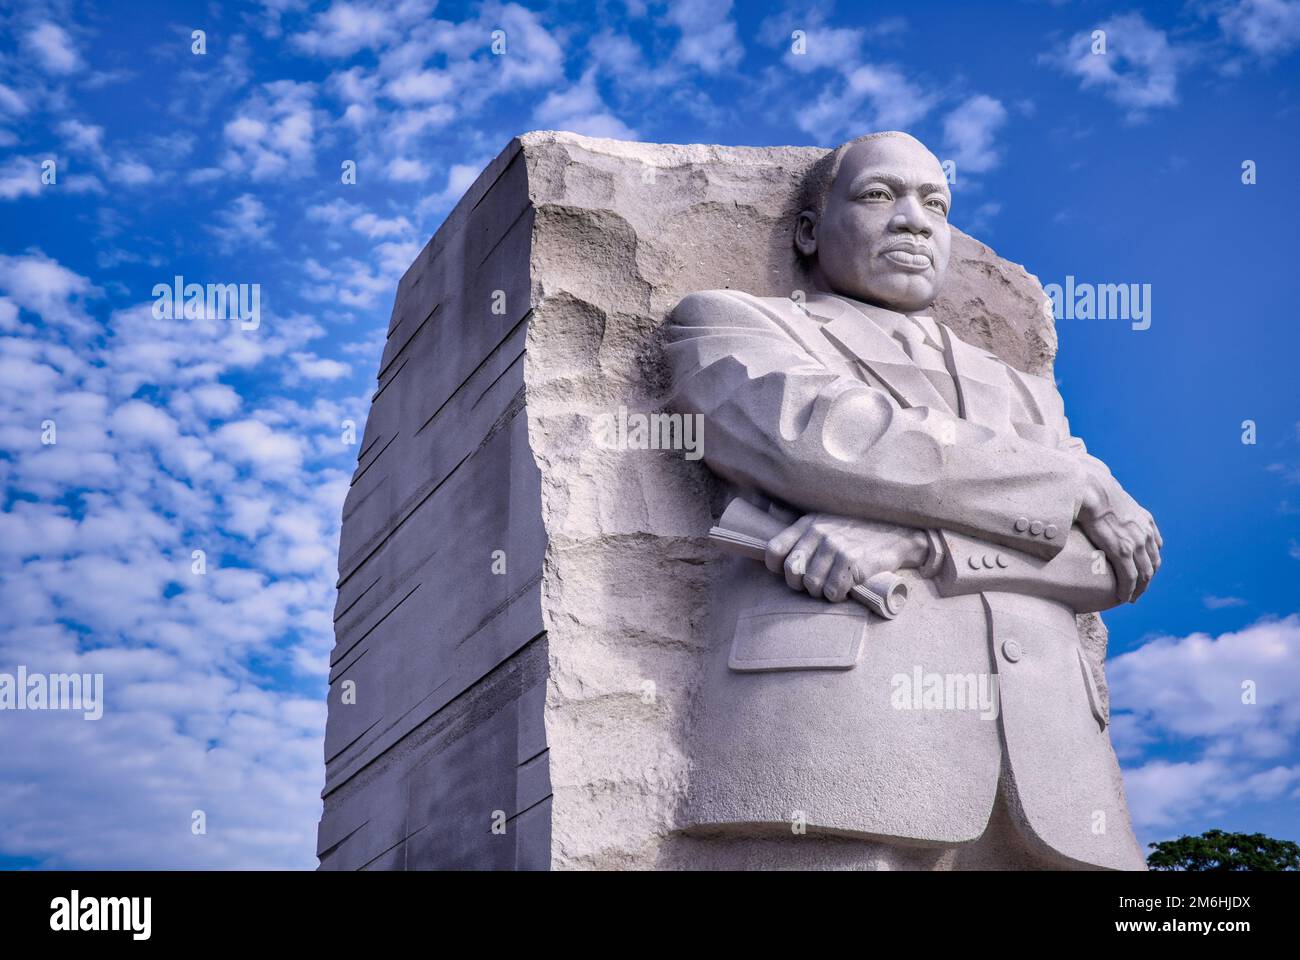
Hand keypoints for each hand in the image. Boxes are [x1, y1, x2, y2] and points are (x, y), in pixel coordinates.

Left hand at [764, 513, 927, 601]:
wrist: (898, 532)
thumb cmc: (858, 529)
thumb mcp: (826, 518)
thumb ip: (800, 526)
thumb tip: (767, 508)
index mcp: (808, 524)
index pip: (774, 550)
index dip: (777, 568)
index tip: (792, 573)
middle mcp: (819, 533)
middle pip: (792, 572)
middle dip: (801, 585)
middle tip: (815, 584)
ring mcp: (836, 547)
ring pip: (812, 585)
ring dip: (821, 592)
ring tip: (832, 586)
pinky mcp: (854, 562)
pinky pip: (833, 591)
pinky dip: (837, 596)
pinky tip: (845, 589)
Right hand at [1078, 471, 1162, 602]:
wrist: (1092, 489)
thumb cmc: (1095, 490)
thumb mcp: (1116, 497)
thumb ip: (1118, 507)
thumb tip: (1103, 505)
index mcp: (1145, 522)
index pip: (1154, 549)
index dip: (1149, 564)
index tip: (1142, 574)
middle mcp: (1146, 534)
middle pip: (1152, 565)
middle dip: (1146, 581)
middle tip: (1137, 592)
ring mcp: (1136, 544)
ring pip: (1144, 575)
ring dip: (1139, 589)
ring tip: (1131, 599)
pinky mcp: (1122, 551)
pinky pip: (1129, 577)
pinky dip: (1128, 590)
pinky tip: (1123, 598)